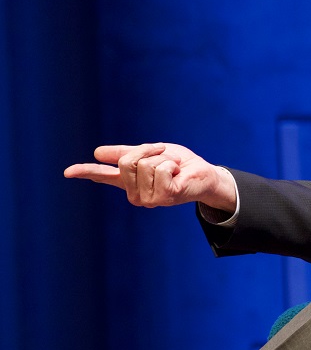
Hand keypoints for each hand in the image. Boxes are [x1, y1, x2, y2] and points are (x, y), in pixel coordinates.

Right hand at [64, 143, 237, 211]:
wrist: (205, 175)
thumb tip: (97, 153)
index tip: (66, 172)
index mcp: (129, 182)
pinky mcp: (163, 197)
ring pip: (145, 163)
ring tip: (174, 167)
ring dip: (164, 158)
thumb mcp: (151, 153)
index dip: (85, 172)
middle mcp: (134, 193)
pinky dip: (172, 164)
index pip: (103, 175)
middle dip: (149, 150)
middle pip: (127, 160)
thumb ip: (126, 153)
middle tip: (165, 156)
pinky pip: (159, 168)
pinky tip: (178, 173)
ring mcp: (148, 198)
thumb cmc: (180, 165)